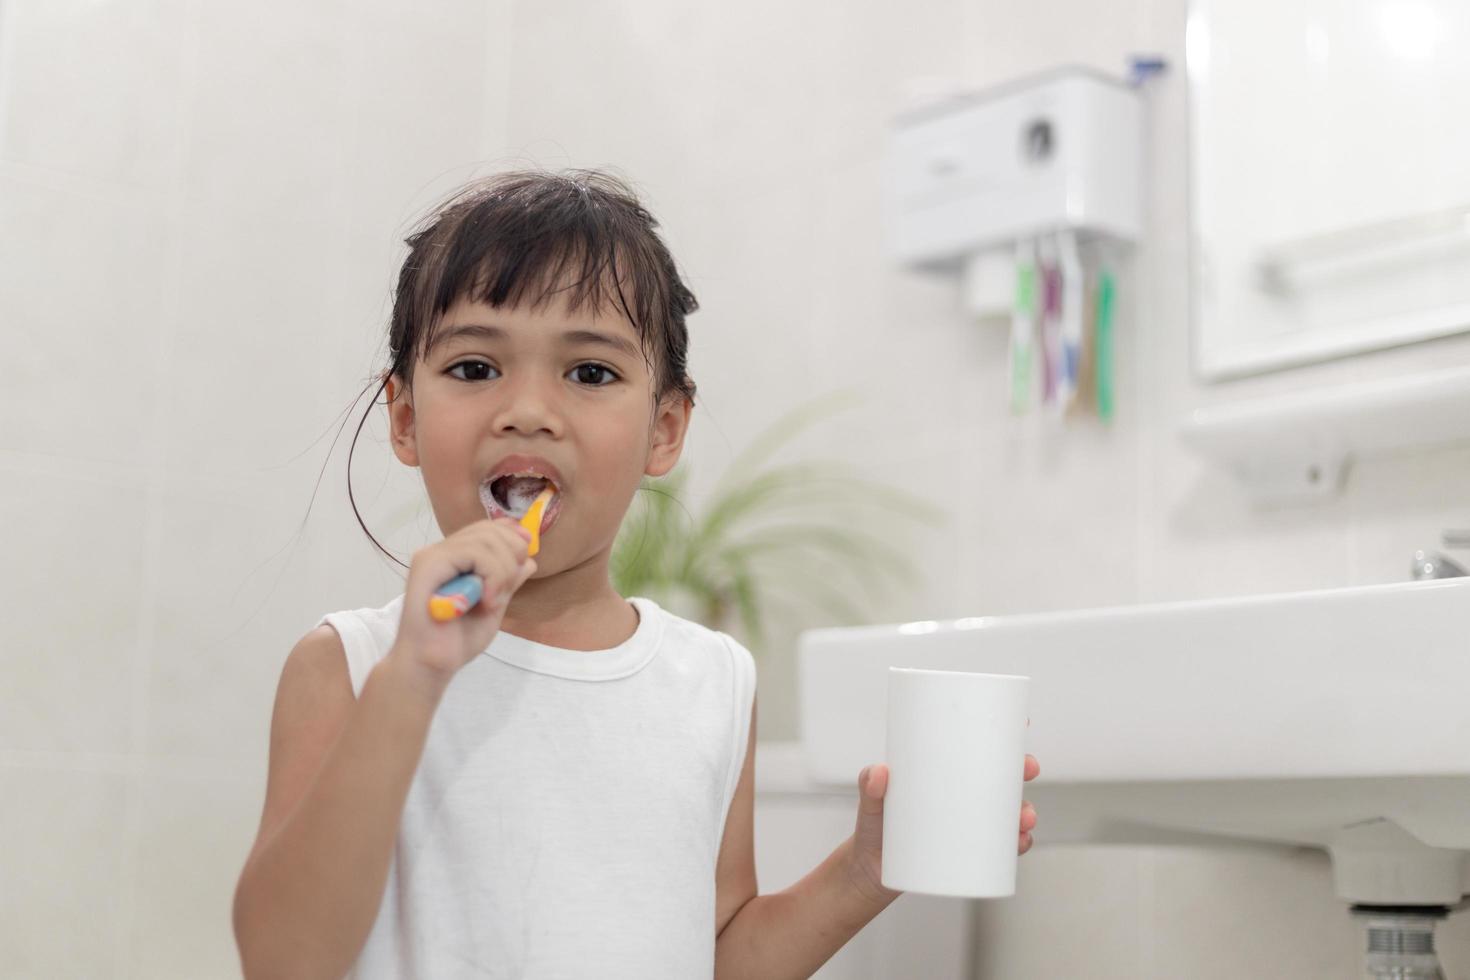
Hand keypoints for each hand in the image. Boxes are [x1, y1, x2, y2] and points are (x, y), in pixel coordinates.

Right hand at [389, 518, 536, 691]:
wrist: (430, 666)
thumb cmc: (456, 641)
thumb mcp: (494, 606)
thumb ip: (508, 581)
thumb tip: (530, 559)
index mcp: (455, 558)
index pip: (487, 527)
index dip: (512, 534)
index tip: (528, 554)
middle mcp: (441, 551)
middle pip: (489, 529)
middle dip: (513, 554)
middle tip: (508, 588)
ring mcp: (432, 556)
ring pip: (485, 539)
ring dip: (503, 570)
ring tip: (494, 600)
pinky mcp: (428, 565)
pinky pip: (471, 553)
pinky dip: (491, 575)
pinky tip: (487, 600)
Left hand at [847, 753, 1040, 904]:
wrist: (871, 872)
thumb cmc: (873, 828)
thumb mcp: (870, 803)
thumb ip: (869, 785)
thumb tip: (880, 772)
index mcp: (941, 774)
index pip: (975, 749)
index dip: (1002, 736)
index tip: (1021, 724)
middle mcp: (959, 796)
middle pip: (1000, 777)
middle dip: (1022, 769)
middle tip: (1027, 768)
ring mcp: (966, 823)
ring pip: (1007, 812)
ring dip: (1025, 810)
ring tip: (1024, 817)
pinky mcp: (968, 851)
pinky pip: (1002, 846)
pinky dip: (1018, 843)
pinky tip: (1023, 841)